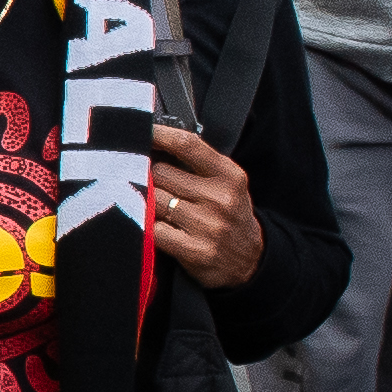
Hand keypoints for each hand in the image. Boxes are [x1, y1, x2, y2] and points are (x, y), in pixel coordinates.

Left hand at [149, 122, 263, 289]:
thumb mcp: (226, 184)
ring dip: (147, 204)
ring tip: (159, 210)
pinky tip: (160, 229)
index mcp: (229, 175)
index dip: (158, 135)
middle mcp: (220, 198)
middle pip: (160, 174)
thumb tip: (153, 144)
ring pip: (153, 201)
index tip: (141, 131)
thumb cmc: (229, 215)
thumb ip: (197, 164)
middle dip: (150, 178)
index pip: (187, 145)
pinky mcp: (195, 250)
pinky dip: (149, 229)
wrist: (249, 260)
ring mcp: (208, 226)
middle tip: (154, 187)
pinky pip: (154, 230)